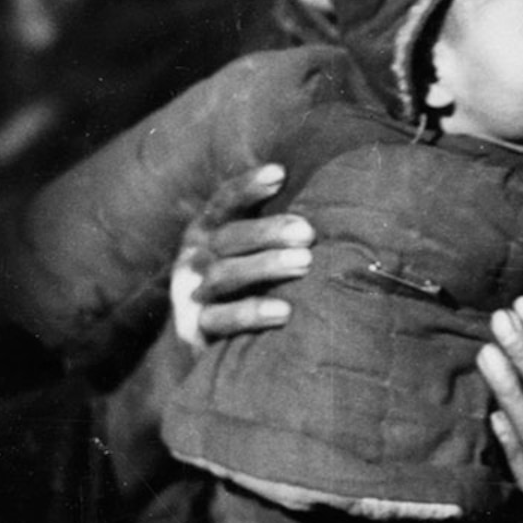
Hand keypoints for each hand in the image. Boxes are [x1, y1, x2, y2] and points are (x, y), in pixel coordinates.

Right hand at [170, 166, 312, 349]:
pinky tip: (284, 311)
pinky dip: (251, 313)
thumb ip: (275, 230)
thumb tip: (332, 198)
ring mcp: (191, 293)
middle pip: (228, 237)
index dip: (248, 187)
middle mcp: (193, 258)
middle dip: (268, 232)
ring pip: (224, 275)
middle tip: (307, 233)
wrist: (210, 348)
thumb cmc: (247, 289)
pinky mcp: (195, 330)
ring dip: (265, 266)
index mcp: (207, 232)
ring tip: (304, 262)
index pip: (224, 203)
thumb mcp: (250, 255)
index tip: (279, 173)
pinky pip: (221, 320)